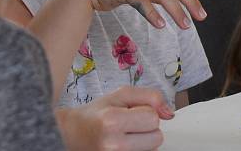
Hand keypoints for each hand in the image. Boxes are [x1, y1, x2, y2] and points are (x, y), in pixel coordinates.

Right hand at [58, 87, 173, 150]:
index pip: (153, 118)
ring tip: (124, 135)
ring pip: (151, 150)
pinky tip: (124, 144)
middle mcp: (114, 145)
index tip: (131, 113)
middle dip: (146, 129)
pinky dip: (137, 150)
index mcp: (112, 121)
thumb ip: (149, 96)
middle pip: (156, 138)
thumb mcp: (119, 95)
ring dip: (142, 142)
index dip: (145, 113)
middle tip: (128, 125)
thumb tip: (169, 112)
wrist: (72, 134)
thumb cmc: (95, 114)